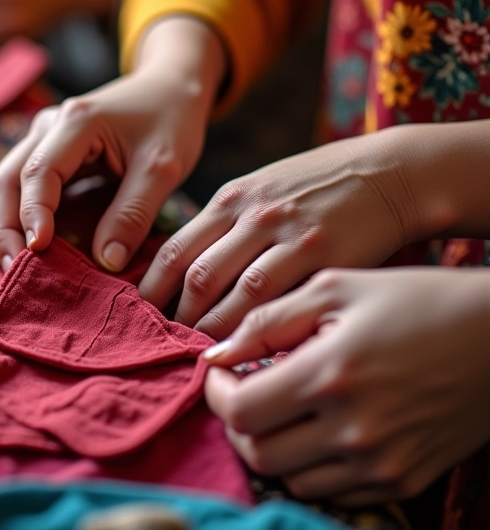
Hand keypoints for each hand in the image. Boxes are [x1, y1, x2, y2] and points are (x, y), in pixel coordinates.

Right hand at [0, 17, 224, 271]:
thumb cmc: (170, 121)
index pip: (40, 172)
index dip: (34, 214)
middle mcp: (48, 127)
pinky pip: (11, 186)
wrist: (169, 87)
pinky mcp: (44, 155)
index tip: (38, 251)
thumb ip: (134, 213)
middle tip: (13, 272)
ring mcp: (41, 139)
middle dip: (4, 227)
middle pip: (7, 179)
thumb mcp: (163, 167)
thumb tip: (106, 262)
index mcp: (76, 122)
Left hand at [139, 127, 424, 338]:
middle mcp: (251, 214)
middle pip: (195, 276)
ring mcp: (286, 235)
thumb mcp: (260, 189)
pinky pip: (279, 301)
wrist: (387, 172)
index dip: (152, 290)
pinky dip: (257, 329)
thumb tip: (185, 272)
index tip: (143, 318)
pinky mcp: (322, 255)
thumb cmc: (316, 187)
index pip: (172, 250)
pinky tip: (248, 349)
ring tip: (204, 357)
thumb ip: (223, 226)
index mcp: (230, 199)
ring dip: (212, 331)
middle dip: (176, 318)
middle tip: (169, 347)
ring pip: (232, 294)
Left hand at [203, 267, 489, 506]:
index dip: (216, 392)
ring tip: (283, 408)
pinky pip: (333, 491)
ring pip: (291, 478)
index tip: (219, 372)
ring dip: (273, 445)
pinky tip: (320, 428)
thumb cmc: (415, 300)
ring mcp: (380, 463)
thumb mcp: (335, 289)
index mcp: (330, 375)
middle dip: (238, 422)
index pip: (240, 411)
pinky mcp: (403, 480)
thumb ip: (267, 322)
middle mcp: (353, 430)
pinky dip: (312, 465)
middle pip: (257, 453)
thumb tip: (216, 354)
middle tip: (244, 390)